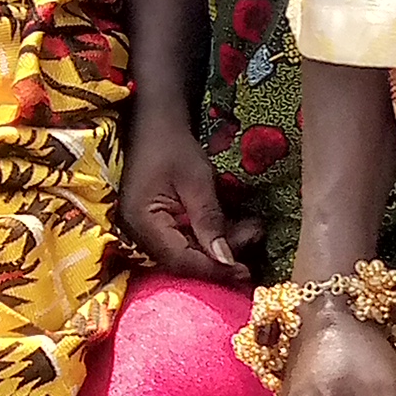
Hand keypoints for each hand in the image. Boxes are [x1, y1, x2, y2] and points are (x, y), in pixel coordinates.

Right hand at [117, 112, 262, 284]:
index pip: (180, 260)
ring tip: (253, 227)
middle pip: (184, 259)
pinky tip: (236, 225)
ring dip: (221, 243)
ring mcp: (148, 230)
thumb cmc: (173, 147)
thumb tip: (226, 260)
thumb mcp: (197, 182)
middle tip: (255, 235)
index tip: (245, 271)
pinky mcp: (159, 224)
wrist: (155, 124)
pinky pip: (186, 239)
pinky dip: (211, 234)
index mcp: (143, 223)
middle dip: (223, 253)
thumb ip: (210, 221)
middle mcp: (140, 233)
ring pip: (189, 251)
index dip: (213, 269)